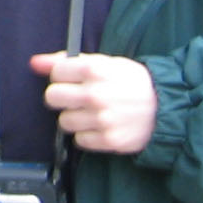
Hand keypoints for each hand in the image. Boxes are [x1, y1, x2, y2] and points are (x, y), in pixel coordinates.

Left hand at [31, 51, 157, 154]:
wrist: (167, 107)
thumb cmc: (133, 82)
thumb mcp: (104, 63)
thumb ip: (66, 61)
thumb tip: (35, 63)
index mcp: (94, 70)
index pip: (55, 73)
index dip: (61, 77)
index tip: (71, 80)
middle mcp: (96, 94)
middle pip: (52, 98)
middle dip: (61, 98)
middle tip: (75, 98)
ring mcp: (102, 119)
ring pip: (64, 122)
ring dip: (74, 118)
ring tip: (91, 113)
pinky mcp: (109, 140)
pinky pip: (80, 141)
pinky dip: (87, 136)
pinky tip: (99, 127)